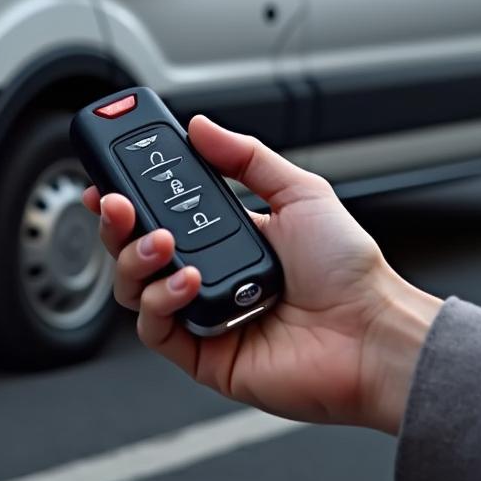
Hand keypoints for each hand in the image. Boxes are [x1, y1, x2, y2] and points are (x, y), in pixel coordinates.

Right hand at [82, 116, 441, 433]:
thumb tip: (200, 126)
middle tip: (114, 203)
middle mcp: (207, 275)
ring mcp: (202, 315)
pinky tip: (188, 279)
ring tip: (160, 241)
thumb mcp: (299, 192)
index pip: (159, 213)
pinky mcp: (203, 354)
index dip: (127, 196)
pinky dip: (159, 301)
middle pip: (134, 249)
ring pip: (133, 288)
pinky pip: (155, 330)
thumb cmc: (350, 270)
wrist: (374, 334)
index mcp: (225, 237)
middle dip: (115, 224)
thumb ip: (247, 157)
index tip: (106, 176)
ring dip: (134, 258)